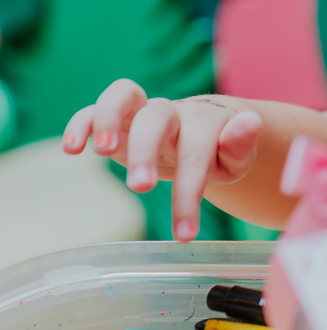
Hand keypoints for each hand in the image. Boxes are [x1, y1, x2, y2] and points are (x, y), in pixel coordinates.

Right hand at [63, 80, 262, 241]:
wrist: (207, 129)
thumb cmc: (221, 150)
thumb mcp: (236, 158)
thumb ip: (241, 144)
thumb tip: (250, 123)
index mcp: (205, 121)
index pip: (196, 152)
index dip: (189, 192)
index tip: (185, 234)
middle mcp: (172, 111)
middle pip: (156, 118)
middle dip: (146, 150)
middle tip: (140, 187)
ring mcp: (142, 110)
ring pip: (122, 96)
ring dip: (108, 120)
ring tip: (102, 153)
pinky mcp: (117, 117)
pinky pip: (94, 108)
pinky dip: (80, 122)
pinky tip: (72, 148)